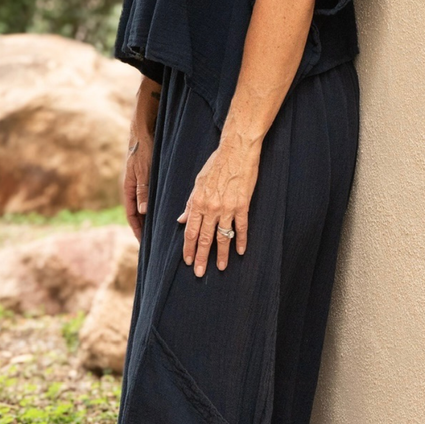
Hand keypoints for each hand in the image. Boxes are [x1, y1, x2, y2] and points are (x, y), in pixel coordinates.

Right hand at [124, 130, 153, 241]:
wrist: (144, 131)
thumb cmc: (143, 150)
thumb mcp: (143, 171)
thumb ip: (143, 190)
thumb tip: (142, 212)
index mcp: (128, 189)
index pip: (131, 215)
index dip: (137, 230)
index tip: (143, 244)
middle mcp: (133, 188)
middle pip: (137, 214)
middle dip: (143, 229)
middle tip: (152, 245)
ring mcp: (140, 184)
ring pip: (144, 207)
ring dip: (149, 219)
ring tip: (159, 233)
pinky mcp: (147, 178)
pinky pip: (150, 198)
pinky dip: (154, 208)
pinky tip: (163, 213)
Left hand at [178, 134, 259, 275]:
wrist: (237, 151)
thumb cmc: (216, 164)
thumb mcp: (198, 182)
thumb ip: (190, 204)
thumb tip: (181, 220)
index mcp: (198, 202)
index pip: (191, 231)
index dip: (189, 248)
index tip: (188, 260)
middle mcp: (211, 207)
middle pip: (205, 238)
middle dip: (201, 257)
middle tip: (199, 273)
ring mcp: (228, 207)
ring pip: (222, 236)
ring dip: (221, 254)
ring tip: (220, 268)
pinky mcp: (243, 205)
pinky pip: (241, 227)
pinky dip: (241, 240)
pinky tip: (241, 251)